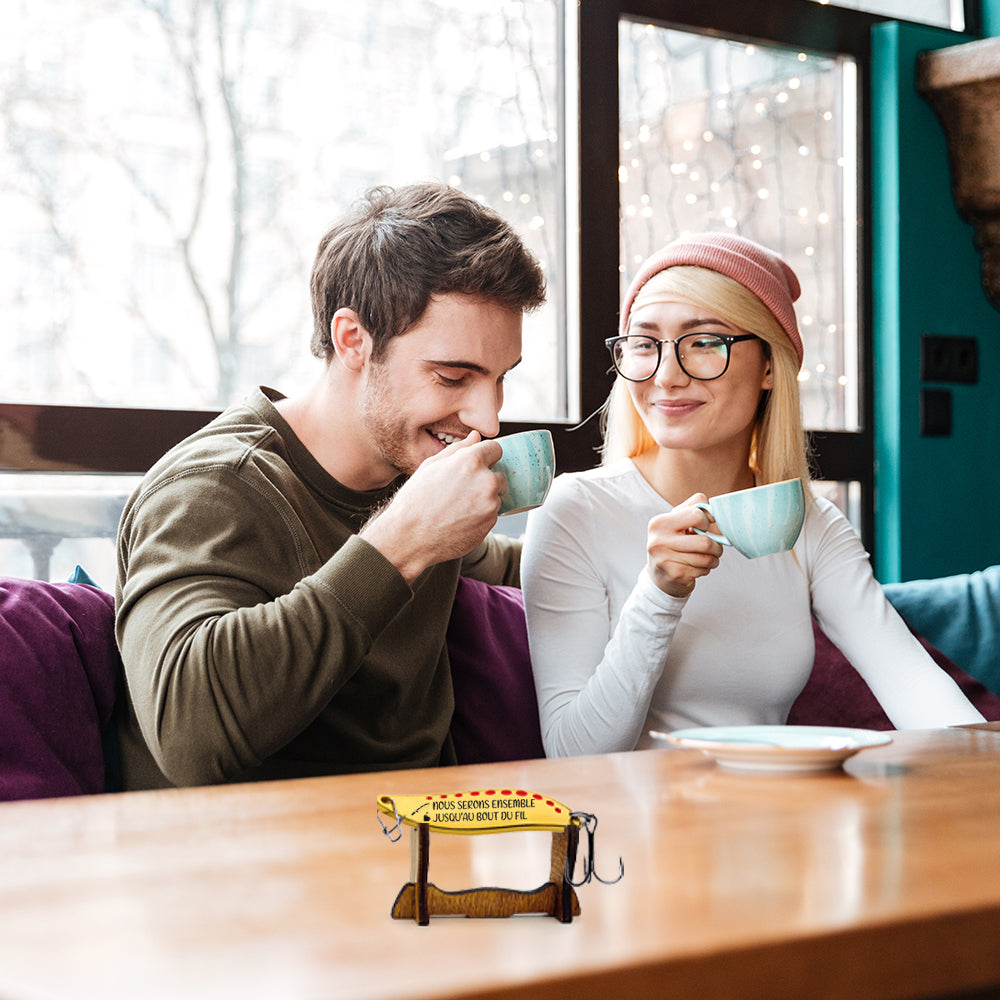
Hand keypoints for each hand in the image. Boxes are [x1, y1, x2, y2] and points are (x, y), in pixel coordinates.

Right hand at [359, 432, 504, 581]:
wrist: (410, 537)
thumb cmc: (415, 501)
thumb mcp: (430, 466)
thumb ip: (457, 449)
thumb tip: (475, 437)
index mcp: (471, 461)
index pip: (496, 449)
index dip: (485, 456)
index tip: (477, 464)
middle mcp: (485, 481)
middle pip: (499, 475)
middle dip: (486, 479)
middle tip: (462, 490)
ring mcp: (490, 504)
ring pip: (495, 496)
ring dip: (484, 499)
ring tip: (458, 506)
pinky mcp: (490, 523)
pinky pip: (492, 514)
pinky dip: (481, 515)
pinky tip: (460, 518)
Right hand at [646, 493, 723, 597]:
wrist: (660, 573)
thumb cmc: (674, 540)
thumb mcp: (679, 519)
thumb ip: (696, 507)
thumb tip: (714, 515)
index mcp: (659, 523)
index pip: (696, 515)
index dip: (705, 522)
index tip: (701, 528)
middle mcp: (659, 541)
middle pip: (705, 542)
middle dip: (716, 546)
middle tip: (712, 548)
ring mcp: (665, 560)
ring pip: (707, 558)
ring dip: (713, 559)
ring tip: (705, 558)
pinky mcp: (675, 575)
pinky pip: (703, 570)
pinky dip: (705, 569)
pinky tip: (696, 568)